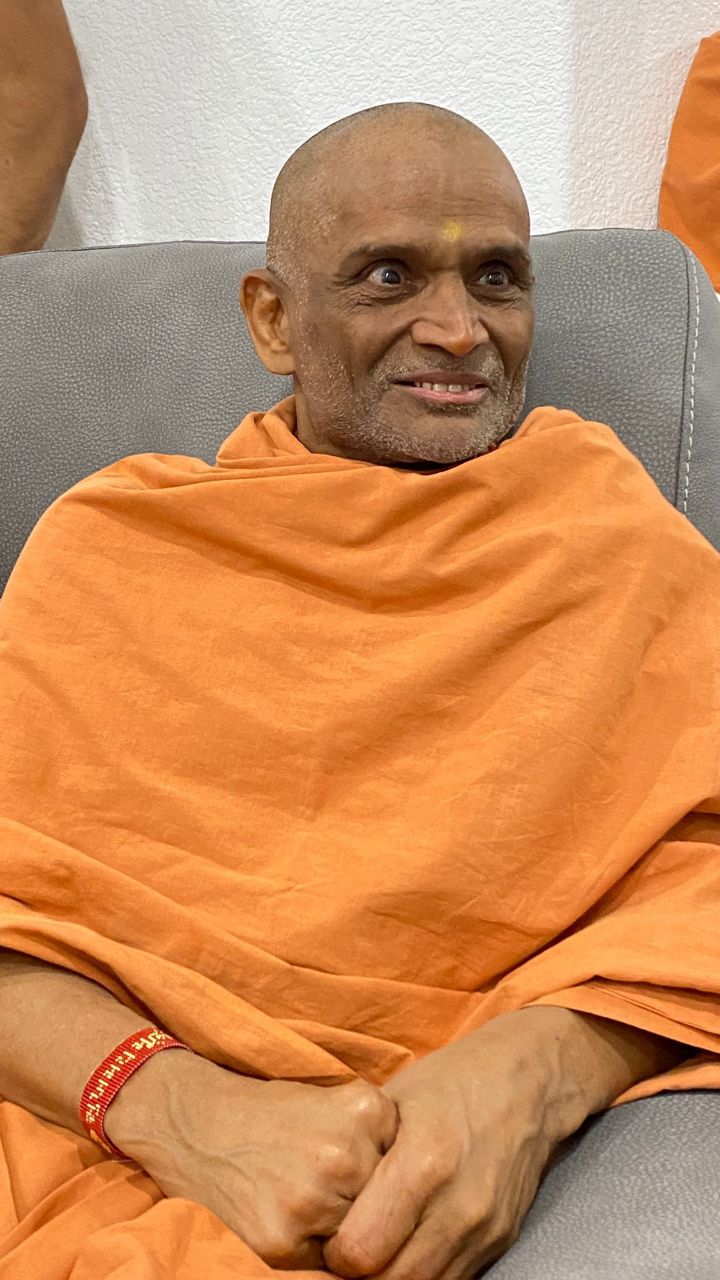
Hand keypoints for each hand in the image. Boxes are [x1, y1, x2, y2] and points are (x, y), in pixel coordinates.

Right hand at [105, 1050, 398, 1269]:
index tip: (375, 1173)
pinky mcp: (281, 1242)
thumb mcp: (333, 1101)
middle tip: (328, 1184)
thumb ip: (378, 1138)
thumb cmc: (270, 1114)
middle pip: (387, 1206)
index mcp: (363, 1109)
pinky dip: (314, 1252)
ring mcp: (312, 1200)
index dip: (390, 1176)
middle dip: (368, 1205)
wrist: (194, 1121)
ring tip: (306, 1197)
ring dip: (342, 1230)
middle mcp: (343, 1154)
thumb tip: (424, 1195)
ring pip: (359, 1240)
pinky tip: (289, 1217)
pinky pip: (325, 1266)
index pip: (408, 1166)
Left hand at [324, 1010, 567, 1279]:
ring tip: (375, 1252)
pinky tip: (408, 1249)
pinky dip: (423, 1274)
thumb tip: (320, 1202)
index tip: (329, 1238)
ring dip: (392, 1279)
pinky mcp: (500, 1238)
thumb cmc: (452, 1081)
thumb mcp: (392, 1103)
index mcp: (423, 1162)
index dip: (335, 1254)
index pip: (362, 1250)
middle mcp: (458, 1205)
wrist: (530, 1080)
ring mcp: (483, 1227)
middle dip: (359, 1276)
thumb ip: (359, 1157)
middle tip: (345, 1253)